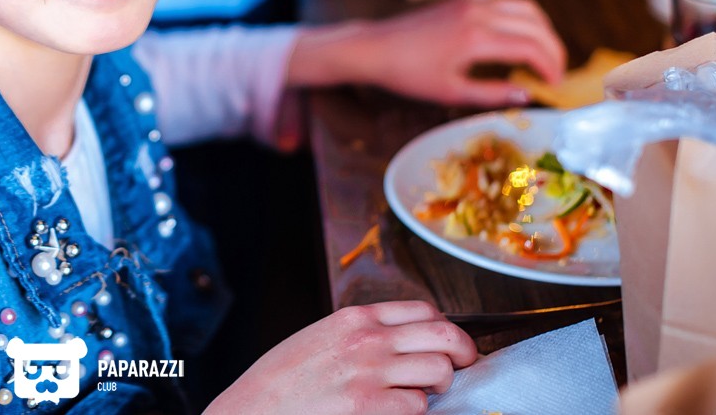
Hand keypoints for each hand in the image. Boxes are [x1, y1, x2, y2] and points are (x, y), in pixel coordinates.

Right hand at [206, 301, 476, 414]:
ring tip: (423, 396)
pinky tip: (395, 412)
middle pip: (444, 336)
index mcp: (354, 319)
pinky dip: (415, 412)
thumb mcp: (319, 339)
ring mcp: (370, 374)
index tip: (448, 343)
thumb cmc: (280, 381)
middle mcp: (367, 340)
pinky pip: (418, 407)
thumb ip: (359, 335)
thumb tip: (400, 342)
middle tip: (463, 368)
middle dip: (463, 353)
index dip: (446, 328)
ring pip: (439, 372)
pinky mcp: (369, 407)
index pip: (424, 311)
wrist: (252, 409)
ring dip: (439, 388)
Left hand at [286, 0, 565, 106]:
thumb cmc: (410, 75)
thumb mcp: (452, 92)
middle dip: (552, 49)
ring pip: (521, 6)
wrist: (377, 50)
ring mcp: (469, 0)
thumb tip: (527, 95)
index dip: (549, 66)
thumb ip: (492, 94)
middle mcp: (478, 13)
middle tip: (554, 72)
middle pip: (533, 26)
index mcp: (477, 40)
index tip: (552, 84)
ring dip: (540, 25)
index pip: (530, 49)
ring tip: (544, 49)